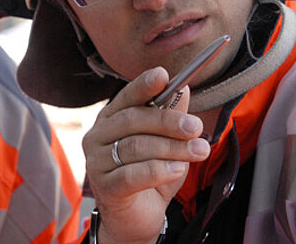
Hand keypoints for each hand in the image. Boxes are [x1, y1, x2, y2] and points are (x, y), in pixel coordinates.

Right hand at [82, 67, 209, 243]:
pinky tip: (178, 169)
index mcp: (110, 119)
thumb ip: (173, 118)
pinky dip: (159, 170)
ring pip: (136, 147)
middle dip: (168, 122)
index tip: (164, 75)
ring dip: (172, 148)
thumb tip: (184, 89)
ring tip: (198, 151)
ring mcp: (97, 162)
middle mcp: (98, 136)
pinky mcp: (105, 187)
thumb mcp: (167, 145)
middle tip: (196, 127)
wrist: (136, 219)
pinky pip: (132, 174)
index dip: (144, 85)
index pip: (127, 97)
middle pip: (133, 120)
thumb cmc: (150, 178)